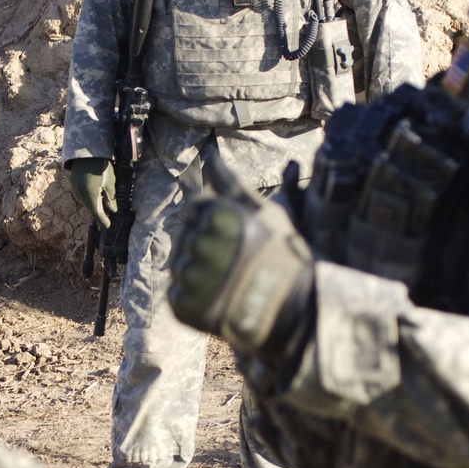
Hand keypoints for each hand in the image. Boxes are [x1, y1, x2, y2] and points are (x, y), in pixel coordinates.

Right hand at [68, 157, 115, 227]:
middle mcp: (80, 193)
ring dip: (94, 203)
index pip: (96, 212)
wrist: (87, 149)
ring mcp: (75, 187)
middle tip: (107, 216)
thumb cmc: (102, 165)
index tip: (108, 226)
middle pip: (90, 207)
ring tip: (103, 203)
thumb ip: (111, 197)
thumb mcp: (110, 181)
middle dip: (99, 211)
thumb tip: (113, 209)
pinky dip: (89, 195)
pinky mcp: (73, 182)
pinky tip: (96, 192)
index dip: (102, 220)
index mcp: (90, 193)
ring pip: (86, 200)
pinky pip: (82, 193)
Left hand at [169, 157, 313, 361]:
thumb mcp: (263, 211)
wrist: (291, 311)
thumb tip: (210, 156)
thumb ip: (231, 183)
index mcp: (218, 217)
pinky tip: (218, 299)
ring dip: (199, 272)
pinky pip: (177, 294)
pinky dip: (193, 297)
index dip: (214, 222)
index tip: (234, 238)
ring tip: (228, 283)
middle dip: (205, 246)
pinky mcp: (185, 307)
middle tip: (233, 263)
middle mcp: (201, 245)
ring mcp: (192, 278)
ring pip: (180, 265)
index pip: (196, 207)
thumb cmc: (281, 256)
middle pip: (186, 236)